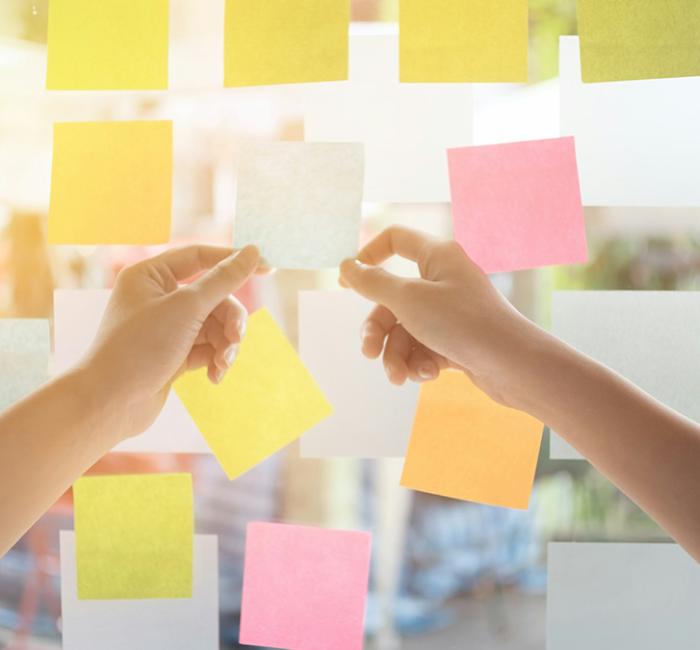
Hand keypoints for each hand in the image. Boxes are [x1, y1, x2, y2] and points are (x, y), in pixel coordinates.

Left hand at [80, 245, 260, 438]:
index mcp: (150, 276)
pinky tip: (215, 376)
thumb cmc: (139, 348)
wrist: (109, 404)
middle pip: (213, 297)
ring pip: (214, 325)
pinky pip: (206, 347)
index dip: (235, 262)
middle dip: (230, 320)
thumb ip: (224, 280)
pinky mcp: (173, 353)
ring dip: (225, 344)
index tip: (269, 269)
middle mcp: (157, 297)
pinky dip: (215, 359)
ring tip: (223, 364)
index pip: (201, 257)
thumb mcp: (187, 309)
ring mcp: (166, 327)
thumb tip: (253, 252)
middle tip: (236, 339)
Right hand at [339, 226, 537, 406]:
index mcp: (438, 256)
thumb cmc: (463, 323)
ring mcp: (451, 311)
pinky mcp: (456, 340)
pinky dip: (419, 362)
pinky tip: (428, 375)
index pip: (396, 240)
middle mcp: (445, 280)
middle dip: (379, 330)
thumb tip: (347, 266)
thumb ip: (373, 283)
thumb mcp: (409, 300)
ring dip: (397, 354)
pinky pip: (423, 347)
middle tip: (369, 352)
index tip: (346, 283)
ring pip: (405, 329)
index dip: (368, 256)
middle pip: (393, 298)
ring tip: (400, 376)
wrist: (514, 366)